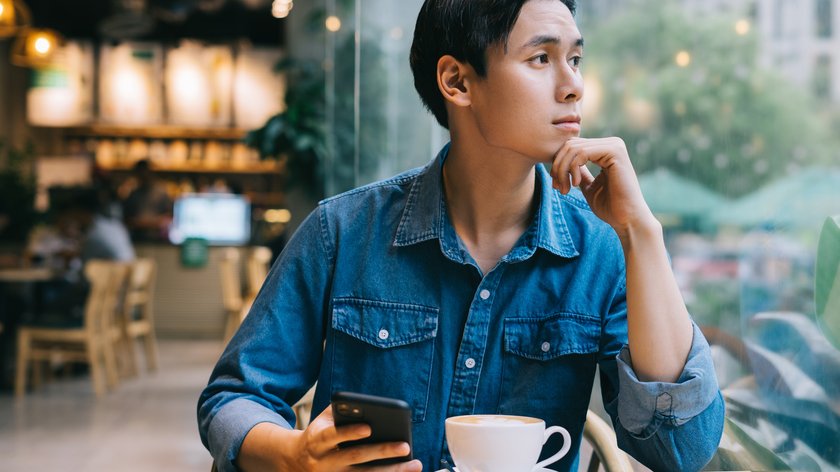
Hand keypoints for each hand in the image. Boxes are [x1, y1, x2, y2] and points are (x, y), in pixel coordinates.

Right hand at [283, 406, 422, 471]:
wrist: (297, 461)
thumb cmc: (319, 434)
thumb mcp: (322, 420)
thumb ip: (340, 410)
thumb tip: (364, 405)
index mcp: (317, 440)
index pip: (333, 436)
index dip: (349, 432)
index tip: (369, 428)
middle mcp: (325, 461)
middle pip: (355, 458)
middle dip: (381, 452)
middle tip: (404, 446)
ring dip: (392, 471)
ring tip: (414, 464)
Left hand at [549, 137, 656, 236]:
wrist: (627, 219)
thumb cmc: (609, 206)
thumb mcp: (588, 185)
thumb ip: (580, 171)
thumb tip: (567, 161)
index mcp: (606, 150)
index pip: (572, 146)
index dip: (558, 164)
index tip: (556, 185)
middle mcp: (612, 143)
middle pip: (571, 145)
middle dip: (558, 166)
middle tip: (557, 187)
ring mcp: (614, 146)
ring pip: (573, 148)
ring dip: (563, 170)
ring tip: (564, 189)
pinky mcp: (615, 152)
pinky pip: (582, 153)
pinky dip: (572, 169)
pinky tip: (576, 184)